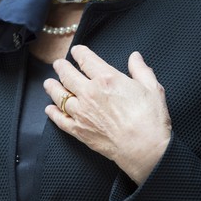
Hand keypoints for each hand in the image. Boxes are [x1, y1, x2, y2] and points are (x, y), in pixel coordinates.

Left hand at [44, 46, 171, 184]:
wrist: (144, 149)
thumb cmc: (150, 120)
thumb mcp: (152, 88)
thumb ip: (141, 70)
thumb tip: (135, 57)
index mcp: (107, 78)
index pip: (86, 59)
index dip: (78, 53)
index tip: (76, 51)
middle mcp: (90, 93)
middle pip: (68, 75)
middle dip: (61, 67)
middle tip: (58, 64)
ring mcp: (82, 112)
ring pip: (60, 96)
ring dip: (52, 87)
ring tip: (48, 83)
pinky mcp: (79, 131)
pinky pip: (60, 120)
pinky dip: (53, 114)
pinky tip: (49, 109)